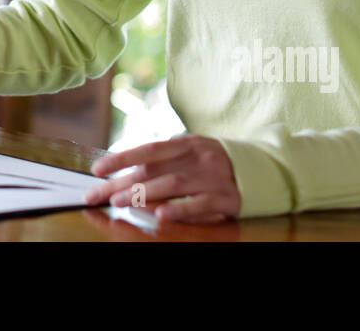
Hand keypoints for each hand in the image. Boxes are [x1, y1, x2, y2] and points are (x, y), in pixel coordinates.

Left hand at [84, 134, 241, 224]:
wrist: (263, 169)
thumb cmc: (215, 162)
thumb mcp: (191, 153)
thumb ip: (164, 160)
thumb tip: (126, 172)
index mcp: (186, 143)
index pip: (148, 150)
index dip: (121, 159)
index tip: (96, 170)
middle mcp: (198, 157)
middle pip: (154, 170)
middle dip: (122, 183)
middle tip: (98, 194)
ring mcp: (212, 177)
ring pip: (173, 185)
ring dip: (144, 194)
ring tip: (120, 203)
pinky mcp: (226, 198)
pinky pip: (200, 205)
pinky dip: (180, 210)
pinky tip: (161, 216)